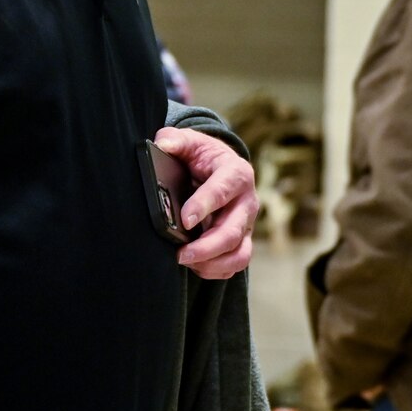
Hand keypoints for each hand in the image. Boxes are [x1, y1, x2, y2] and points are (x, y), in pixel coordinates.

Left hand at [155, 127, 257, 278]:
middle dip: (207, 246)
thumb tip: (164, 144)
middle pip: (233, 230)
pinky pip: (236, 264)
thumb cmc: (202, 156)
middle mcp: (247, 201)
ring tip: (186, 262)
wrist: (218, 168)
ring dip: (213, 263)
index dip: (205, 205)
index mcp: (236, 173)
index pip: (224, 190)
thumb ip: (177, 140)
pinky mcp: (242, 241)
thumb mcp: (192, 142)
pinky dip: (216, 270)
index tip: (185, 220)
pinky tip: (195, 266)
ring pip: (240, 253)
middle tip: (180, 254)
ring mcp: (246, 224)